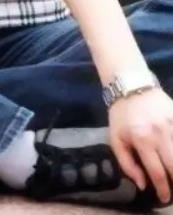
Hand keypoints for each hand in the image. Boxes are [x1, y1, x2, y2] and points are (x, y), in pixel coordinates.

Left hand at [109, 88, 172, 203]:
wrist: (131, 84)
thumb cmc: (121, 114)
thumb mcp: (115, 138)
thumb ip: (127, 164)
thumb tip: (143, 184)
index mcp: (142, 140)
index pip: (157, 172)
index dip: (163, 190)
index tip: (165, 199)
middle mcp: (160, 133)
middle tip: (172, 188)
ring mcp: (172, 124)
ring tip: (172, 170)